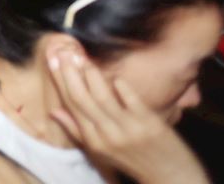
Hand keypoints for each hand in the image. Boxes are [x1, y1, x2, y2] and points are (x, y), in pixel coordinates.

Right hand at [47, 51, 209, 183]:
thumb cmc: (133, 160)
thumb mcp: (101, 151)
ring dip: (91, 76)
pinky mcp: (149, 123)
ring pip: (102, 97)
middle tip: (63, 52)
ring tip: (83, 59)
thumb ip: (77, 129)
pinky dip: (120, 86)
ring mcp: (128, 129)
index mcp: (94, 141)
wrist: (170, 177)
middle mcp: (107, 135)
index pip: (71, 105)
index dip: (60, 82)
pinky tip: (114, 77)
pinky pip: (130, 99)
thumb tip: (54, 111)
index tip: (53, 61)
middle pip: (82, 99)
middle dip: (70, 74)